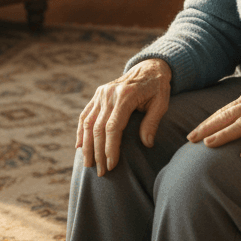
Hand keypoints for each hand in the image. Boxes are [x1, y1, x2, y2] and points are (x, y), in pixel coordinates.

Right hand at [76, 58, 171, 175]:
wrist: (149, 67)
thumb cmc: (157, 88)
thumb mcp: (161, 103)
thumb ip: (152, 122)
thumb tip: (147, 144)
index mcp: (126, 95)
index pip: (113, 127)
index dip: (110, 147)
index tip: (111, 165)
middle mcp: (109, 93)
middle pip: (98, 127)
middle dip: (98, 152)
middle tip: (101, 172)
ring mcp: (101, 93)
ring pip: (88, 123)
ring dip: (87, 146)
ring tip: (88, 165)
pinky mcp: (98, 94)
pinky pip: (85, 114)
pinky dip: (81, 131)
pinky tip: (80, 146)